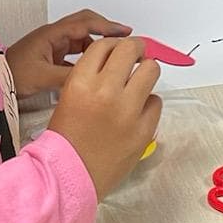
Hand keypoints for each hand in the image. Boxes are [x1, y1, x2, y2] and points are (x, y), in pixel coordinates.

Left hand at [7, 11, 132, 99]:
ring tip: (111, 54)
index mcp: (52, 34)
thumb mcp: (42, 77)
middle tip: (124, 36)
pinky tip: (92, 68)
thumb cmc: (10, 74)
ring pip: (81, 39)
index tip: (124, 31)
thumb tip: (93, 79)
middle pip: (85, 24)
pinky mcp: (50, 56)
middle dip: (105, 29)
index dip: (107, 26)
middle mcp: (53, 36)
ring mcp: (52, 46)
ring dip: (96, 44)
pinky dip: (86, 57)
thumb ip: (69, 78)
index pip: (85, 23)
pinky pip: (74, 53)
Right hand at [47, 36, 161, 200]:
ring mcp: (127, 110)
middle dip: (136, 50)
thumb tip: (117, 58)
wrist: (68, 176)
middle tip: (137, 56)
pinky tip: (137, 112)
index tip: (119, 50)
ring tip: (139, 83)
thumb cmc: (66, 139)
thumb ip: (92, 75)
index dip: (114, 45)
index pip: (106, 45)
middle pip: (132, 49)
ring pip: (151, 69)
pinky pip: (157, 101)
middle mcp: (105, 91)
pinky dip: (149, 103)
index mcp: (81, 82)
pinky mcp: (144, 129)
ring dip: (146, 72)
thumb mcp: (69, 96)